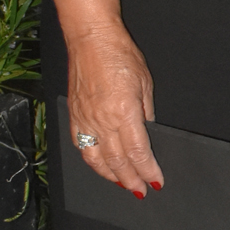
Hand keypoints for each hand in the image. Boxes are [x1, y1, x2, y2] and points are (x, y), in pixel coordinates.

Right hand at [66, 23, 161, 195]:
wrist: (90, 38)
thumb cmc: (119, 53)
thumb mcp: (145, 82)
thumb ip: (146, 111)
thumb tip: (147, 132)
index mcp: (124, 112)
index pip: (139, 152)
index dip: (148, 170)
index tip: (155, 181)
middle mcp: (103, 120)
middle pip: (118, 161)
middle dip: (131, 179)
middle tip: (140, 191)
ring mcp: (85, 119)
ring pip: (97, 159)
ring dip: (111, 175)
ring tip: (122, 184)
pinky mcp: (74, 115)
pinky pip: (81, 146)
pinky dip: (92, 161)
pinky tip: (100, 166)